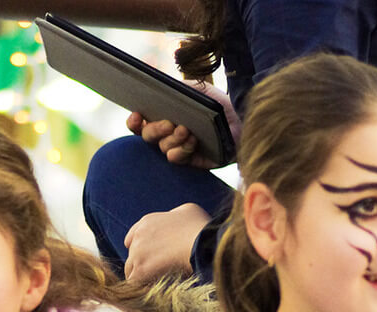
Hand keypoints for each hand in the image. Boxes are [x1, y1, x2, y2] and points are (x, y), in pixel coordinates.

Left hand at [123, 203, 211, 283]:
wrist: (204, 242)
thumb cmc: (201, 227)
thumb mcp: (188, 210)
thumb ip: (174, 216)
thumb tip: (177, 221)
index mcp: (147, 222)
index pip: (131, 239)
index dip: (142, 250)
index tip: (152, 258)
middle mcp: (138, 235)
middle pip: (131, 256)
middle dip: (142, 265)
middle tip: (158, 274)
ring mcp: (138, 252)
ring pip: (131, 271)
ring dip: (142, 278)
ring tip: (157, 285)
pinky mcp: (141, 269)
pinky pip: (134, 283)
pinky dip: (142, 288)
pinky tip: (154, 291)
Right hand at [126, 82, 240, 167]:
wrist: (243, 119)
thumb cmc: (219, 104)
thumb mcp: (197, 90)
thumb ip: (176, 87)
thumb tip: (154, 84)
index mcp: (165, 116)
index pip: (141, 122)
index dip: (134, 121)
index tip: (137, 115)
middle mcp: (169, 135)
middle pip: (148, 136)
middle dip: (154, 129)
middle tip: (168, 123)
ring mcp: (180, 149)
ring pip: (163, 148)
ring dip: (172, 139)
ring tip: (186, 130)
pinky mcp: (192, 162)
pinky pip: (176, 159)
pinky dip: (181, 150)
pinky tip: (193, 141)